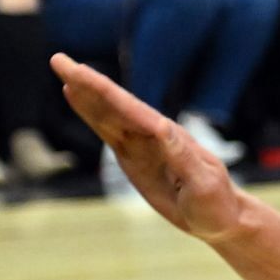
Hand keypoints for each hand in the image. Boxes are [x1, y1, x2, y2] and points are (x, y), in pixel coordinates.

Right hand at [52, 54, 245, 242]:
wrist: (220, 219)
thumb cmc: (216, 204)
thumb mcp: (203, 183)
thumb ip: (182, 157)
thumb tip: (161, 126)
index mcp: (168, 137)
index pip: (130, 109)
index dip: (103, 90)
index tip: (80, 72)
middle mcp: (152, 135)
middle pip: (114, 104)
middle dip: (87, 82)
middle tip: (58, 59)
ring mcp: (141, 145)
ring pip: (108, 114)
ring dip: (85, 94)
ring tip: (64, 72)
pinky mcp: (133, 157)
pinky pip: (108, 132)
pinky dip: (91, 114)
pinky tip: (77, 99)